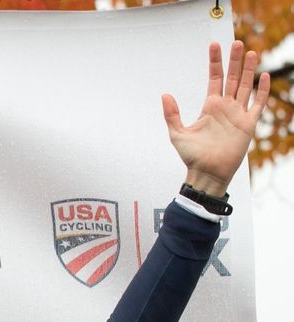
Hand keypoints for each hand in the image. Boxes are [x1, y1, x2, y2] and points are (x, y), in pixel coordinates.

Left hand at [162, 40, 269, 196]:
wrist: (206, 173)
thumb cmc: (191, 156)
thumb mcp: (177, 133)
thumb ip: (171, 114)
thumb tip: (164, 94)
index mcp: (210, 106)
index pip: (214, 78)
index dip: (215, 62)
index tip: (214, 46)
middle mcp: (225, 107)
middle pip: (233, 78)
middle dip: (234, 61)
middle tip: (236, 42)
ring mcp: (238, 114)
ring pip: (246, 86)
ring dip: (249, 70)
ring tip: (250, 52)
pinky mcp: (248, 124)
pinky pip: (258, 104)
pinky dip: (262, 90)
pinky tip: (263, 76)